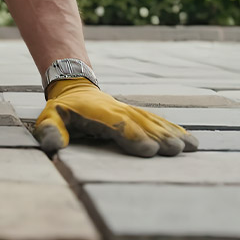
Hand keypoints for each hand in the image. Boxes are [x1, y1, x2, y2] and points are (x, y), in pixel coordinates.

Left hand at [34, 78, 198, 156]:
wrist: (75, 87)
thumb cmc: (61, 110)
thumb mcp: (48, 118)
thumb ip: (50, 131)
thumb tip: (54, 146)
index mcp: (96, 113)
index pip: (116, 125)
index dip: (132, 136)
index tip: (148, 150)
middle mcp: (117, 110)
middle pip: (140, 124)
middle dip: (158, 138)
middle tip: (175, 151)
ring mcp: (130, 111)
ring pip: (153, 122)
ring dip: (171, 134)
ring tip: (189, 147)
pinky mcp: (138, 114)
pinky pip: (158, 121)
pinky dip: (175, 131)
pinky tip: (191, 141)